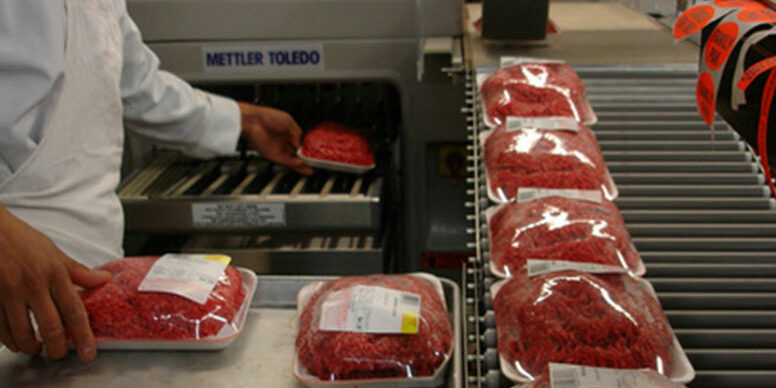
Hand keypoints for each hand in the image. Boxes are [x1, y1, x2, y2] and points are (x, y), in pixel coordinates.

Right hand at [0, 204, 110, 361]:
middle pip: (51, 328)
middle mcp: (34, 285)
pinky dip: (10, 341)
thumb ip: (79, 271)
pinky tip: (18, 343)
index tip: (88, 352)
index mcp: (54, 274)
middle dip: (57, 348)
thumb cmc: (21, 239)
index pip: (74, 311)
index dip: (83, 335)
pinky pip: (1, 328)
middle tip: (60, 354)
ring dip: (32, 347)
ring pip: (23, 333)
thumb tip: (104, 279)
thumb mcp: (54, 252)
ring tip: (39, 349)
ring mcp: (10, 293)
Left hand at [238, 102, 313, 174]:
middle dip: (306, 158)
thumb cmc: (267, 117)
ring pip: (293, 160)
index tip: (315, 152)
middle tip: (316, 162)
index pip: (300, 143)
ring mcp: (279, 149)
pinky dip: (296, 165)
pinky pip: (287, 162)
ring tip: (312, 168)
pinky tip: (304, 165)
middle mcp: (283, 141)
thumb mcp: (288, 122)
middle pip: (297, 153)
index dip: (307, 148)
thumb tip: (301, 144)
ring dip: (303, 165)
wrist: (252, 121)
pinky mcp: (274, 155)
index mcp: (287, 132)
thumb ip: (297, 134)